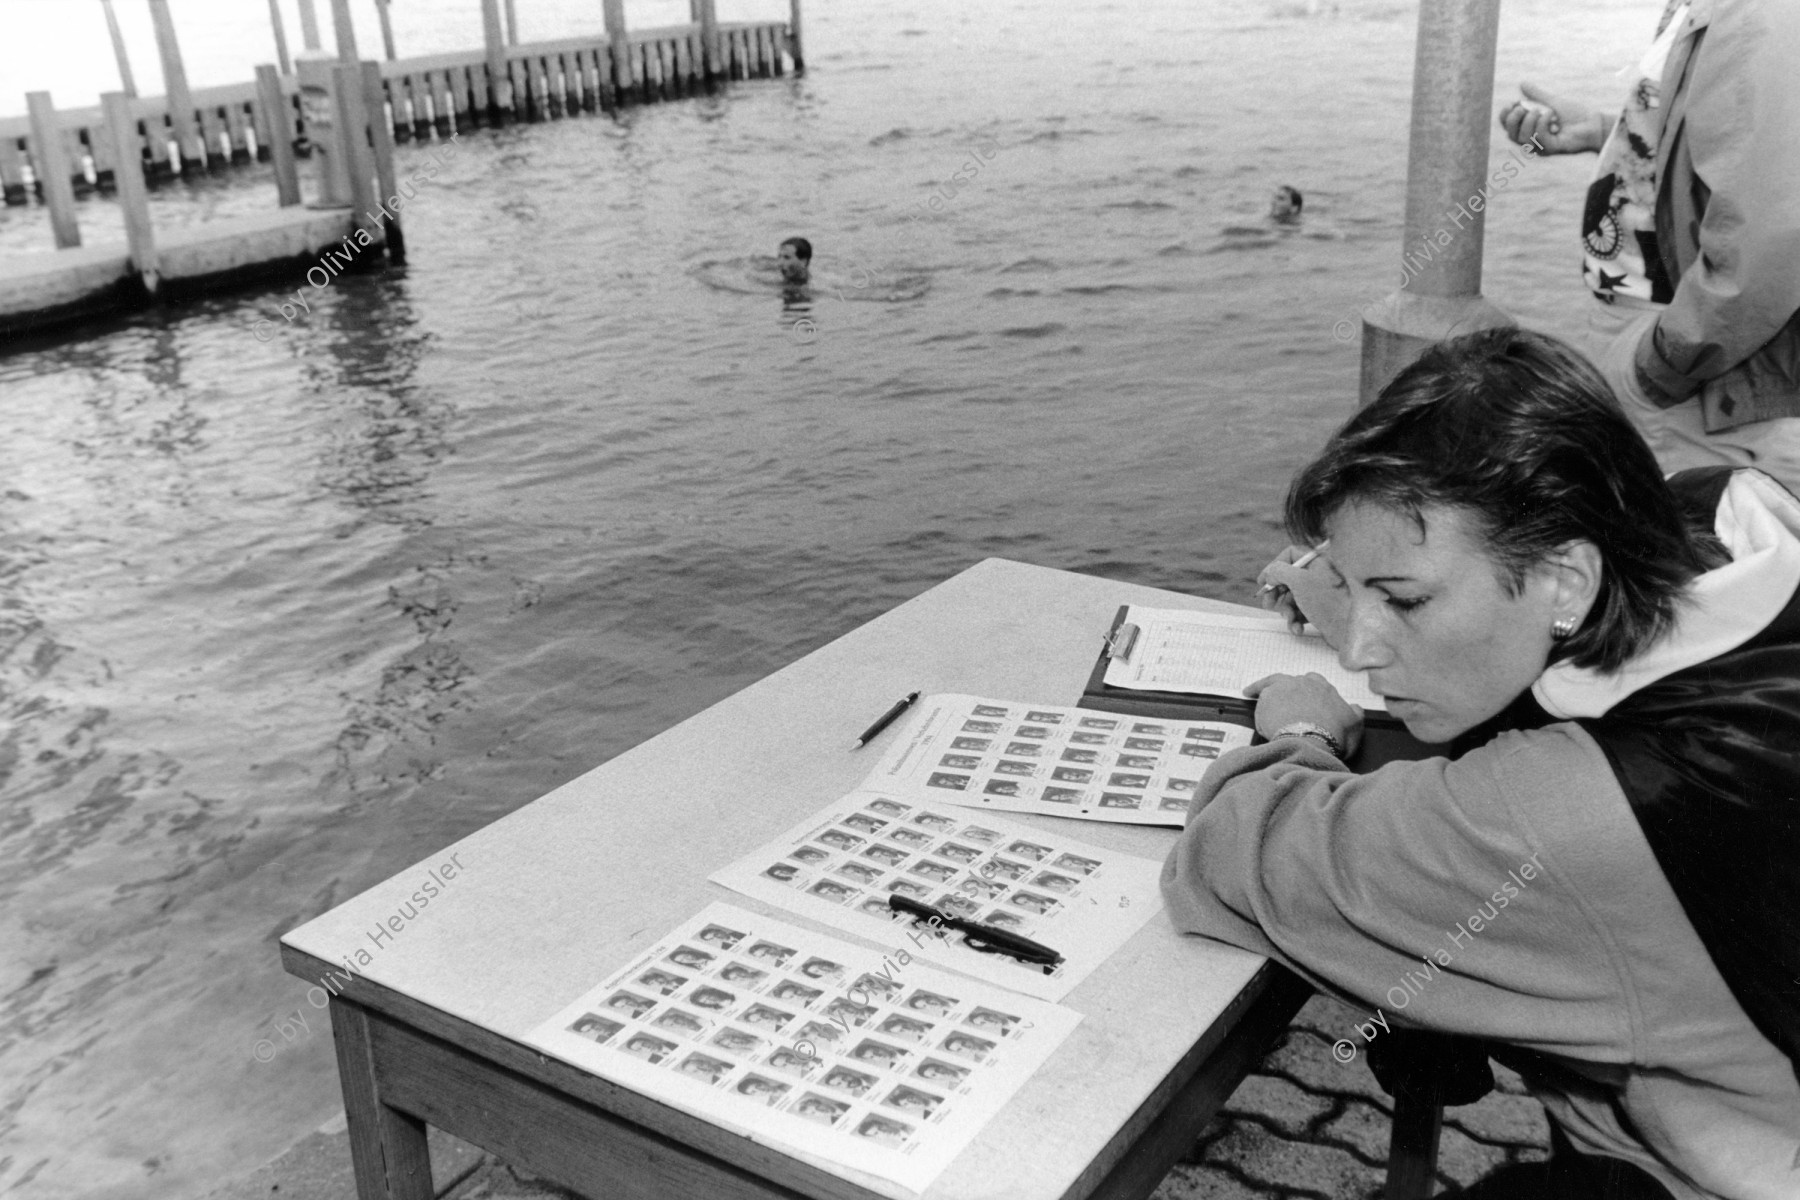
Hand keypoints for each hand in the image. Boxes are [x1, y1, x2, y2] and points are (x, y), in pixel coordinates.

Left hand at [1245, 672, 1363, 757]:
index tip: (1305, 697)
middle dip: (1288, 689)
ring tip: (1254, 690)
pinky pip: (1260, 697)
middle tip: (1281, 698)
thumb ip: (1355, 713)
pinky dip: (1255, 694)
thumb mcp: (1355, 725)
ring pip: (1273, 684)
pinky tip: (1248, 695)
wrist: (1311, 741)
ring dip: (1265, 686)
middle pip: (1292, 681)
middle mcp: (1303, 683)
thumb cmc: (1334, 735)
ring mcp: (1284, 688)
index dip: (1308, 691)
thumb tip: (1355, 707)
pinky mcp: (1267, 698)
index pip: (1314, 682)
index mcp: (1323, 687)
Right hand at [1257, 546, 1348, 646]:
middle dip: (1277, 593)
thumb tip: (1270, 573)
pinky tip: (1298, 629)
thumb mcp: (1299, 580)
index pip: (1290, 554)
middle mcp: (1321, 574)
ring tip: (1290, 620)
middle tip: (1268, 605)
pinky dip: (1296, 620)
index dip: (1274, 567)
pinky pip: (1302, 611)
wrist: (1352, 629)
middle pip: (1289, 578)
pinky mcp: (1322, 609)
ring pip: (1293, 597)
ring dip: (1287, 611)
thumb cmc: (1327, 601)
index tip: (1263, 582)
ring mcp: (1321, 592)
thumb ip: (1279, 571)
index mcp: (1319, 560)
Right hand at [1497, 83, 1607, 154]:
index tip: (1513, 103)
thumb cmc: (1576, 114)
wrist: (1594, 122)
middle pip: (1511, 135)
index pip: (1508, 127)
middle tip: (1522, 107)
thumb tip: (1522, 84)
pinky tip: (1552, 116)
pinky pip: (1539, 138)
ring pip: (1523, 138)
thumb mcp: (1552, 101)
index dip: (1506, 116)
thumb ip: (1537, 95)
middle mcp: (1533, 141)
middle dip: (1513, 120)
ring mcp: (1541, 147)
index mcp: (1530, 129)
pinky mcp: (1550, 149)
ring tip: (1544, 110)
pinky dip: (1543, 123)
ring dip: (1530, 121)